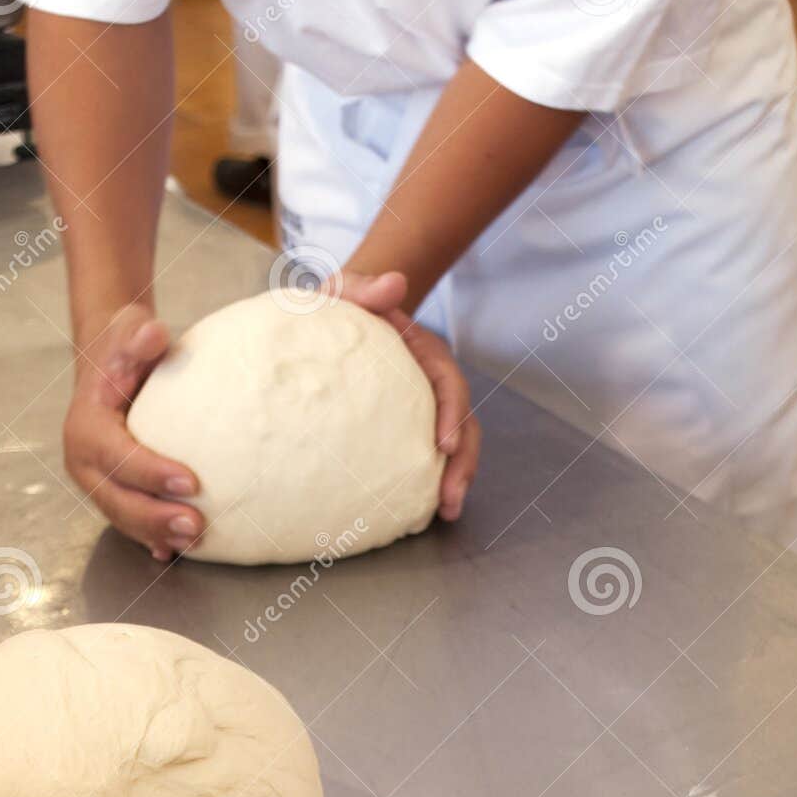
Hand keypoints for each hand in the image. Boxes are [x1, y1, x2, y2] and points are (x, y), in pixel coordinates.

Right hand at [63, 304, 201, 561]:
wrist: (111, 365)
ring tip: (196, 539)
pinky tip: (175, 552)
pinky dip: (152, 539)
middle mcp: (85, 462)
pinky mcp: (114, 493)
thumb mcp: (128, 332)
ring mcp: (97, 483)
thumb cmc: (125, 349)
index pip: (117, 455)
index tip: (191, 480)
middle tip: (196, 524)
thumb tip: (154, 333)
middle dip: (154, 517)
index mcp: (85, 427)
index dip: (151, 472)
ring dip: (157, 533)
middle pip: (116, 498)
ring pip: (124, 517)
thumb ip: (138, 336)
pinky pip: (132, 522)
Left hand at [338, 270, 479, 521]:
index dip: (452, 413)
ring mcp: (424, 409)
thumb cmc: (338, 309)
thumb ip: (363, 286)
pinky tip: (421, 511)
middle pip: (463, 424)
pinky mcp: (409, 429)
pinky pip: (426, 457)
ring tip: (446, 512)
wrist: (334, 322)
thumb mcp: (344, 291)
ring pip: (454, 447)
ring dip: (455, 480)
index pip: (448, 383)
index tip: (445, 443)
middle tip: (450, 498)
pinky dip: (430, 483)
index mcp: (423, 354)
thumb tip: (395, 284)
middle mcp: (431, 385)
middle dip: (462, 463)